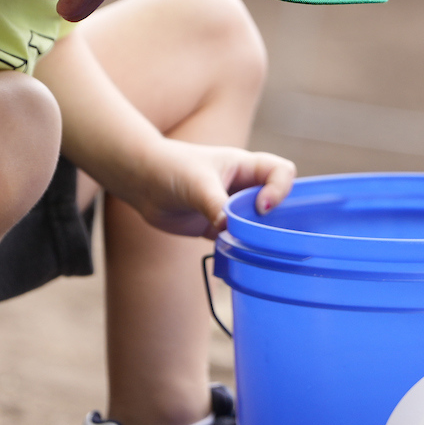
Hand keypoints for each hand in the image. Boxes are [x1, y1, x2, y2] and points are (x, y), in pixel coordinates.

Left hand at [117, 140, 295, 239]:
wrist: (141, 182)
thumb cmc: (170, 169)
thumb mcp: (197, 183)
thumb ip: (215, 204)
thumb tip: (228, 230)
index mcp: (245, 167)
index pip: (281, 173)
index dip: (279, 190)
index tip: (262, 207)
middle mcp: (243, 187)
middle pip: (276, 203)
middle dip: (274, 220)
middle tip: (261, 234)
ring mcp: (232, 209)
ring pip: (258, 225)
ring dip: (257, 238)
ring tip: (248, 248)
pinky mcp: (217, 227)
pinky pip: (238, 241)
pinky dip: (238, 249)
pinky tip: (232, 257)